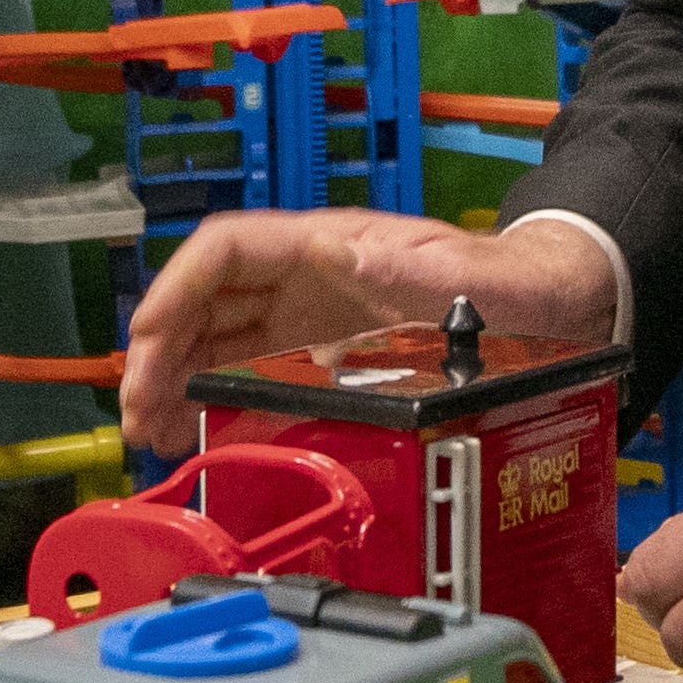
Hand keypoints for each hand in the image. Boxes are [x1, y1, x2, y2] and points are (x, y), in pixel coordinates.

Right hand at [116, 209, 619, 452]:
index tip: (151, 337)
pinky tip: (192, 434)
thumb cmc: (510, 286)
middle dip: (162, 351)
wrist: (545, 311)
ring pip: (216, 340)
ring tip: (148, 433)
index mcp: (332, 247)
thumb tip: (344, 255)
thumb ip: (414, 269)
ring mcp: (309, 321)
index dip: (179, 288)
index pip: (229, 250)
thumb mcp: (470, 277)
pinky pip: (247, 374)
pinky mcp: (318, 361)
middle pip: (207, 301)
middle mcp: (308, 280)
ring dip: (175, 382)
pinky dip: (211, 402)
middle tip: (138, 411)